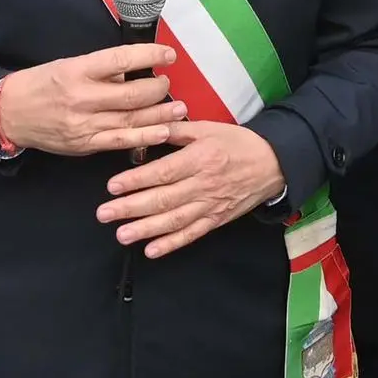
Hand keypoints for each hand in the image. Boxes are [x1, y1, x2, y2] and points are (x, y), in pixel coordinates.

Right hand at [0, 45, 184, 156]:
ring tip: (179, 110)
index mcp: (77, 70)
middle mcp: (82, 97)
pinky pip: (120, 142)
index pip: (121, 59)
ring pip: (131, 121)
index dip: (150, 56)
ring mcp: (84, 124)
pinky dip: (144, 138)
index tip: (168, 55)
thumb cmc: (41, 84)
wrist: (10, 113)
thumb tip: (133, 71)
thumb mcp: (68, 65)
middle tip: (168, 85)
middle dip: (158, 89)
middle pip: (132, 94)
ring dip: (160, 116)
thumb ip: (101, 69)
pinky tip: (162, 133)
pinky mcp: (85, 144)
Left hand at [99, 118, 287, 257]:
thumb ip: (177, 130)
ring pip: (174, 221)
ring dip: (146, 229)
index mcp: (200, 158)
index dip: (137, 180)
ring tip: (122, 235)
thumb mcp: (209, 128)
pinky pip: (192, 234)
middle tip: (105, 213)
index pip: (164, 172)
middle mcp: (204, 184)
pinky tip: (151, 250)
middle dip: (131, 208)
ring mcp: (210, 205)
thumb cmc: (238, 143)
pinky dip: (172, 244)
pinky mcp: (216, 220)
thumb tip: (150, 127)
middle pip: (164, 199)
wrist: (272, 164)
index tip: (113, 186)